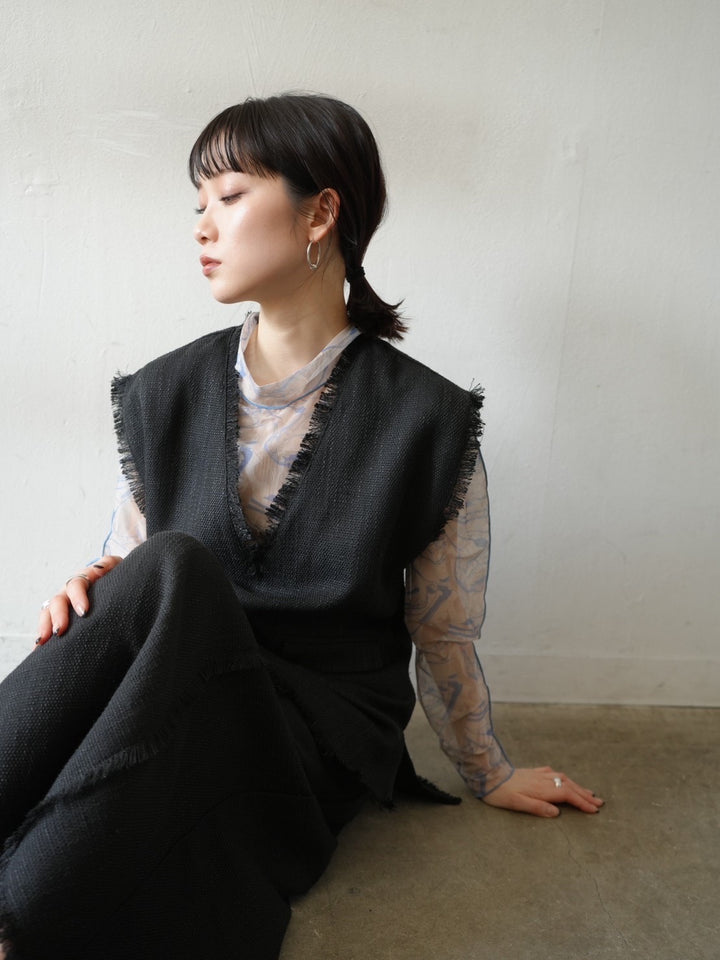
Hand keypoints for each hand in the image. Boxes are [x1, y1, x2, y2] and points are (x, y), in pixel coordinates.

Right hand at [36, 555, 123, 646]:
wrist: (117, 582)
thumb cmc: (117, 576)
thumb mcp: (116, 566)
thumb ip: (109, 564)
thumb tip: (99, 569)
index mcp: (84, 577)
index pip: (76, 584)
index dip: (77, 597)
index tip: (84, 612)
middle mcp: (69, 590)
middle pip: (58, 600)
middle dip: (58, 616)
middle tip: (60, 631)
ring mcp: (64, 602)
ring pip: (48, 612)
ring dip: (45, 626)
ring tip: (43, 642)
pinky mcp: (61, 615)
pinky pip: (47, 624)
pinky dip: (43, 637)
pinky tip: (39, 650)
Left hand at [482, 766, 603, 816]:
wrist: (488, 776)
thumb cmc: (501, 793)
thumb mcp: (518, 804)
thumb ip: (538, 808)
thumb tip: (557, 813)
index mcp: (542, 789)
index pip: (567, 796)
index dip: (582, 803)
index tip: (594, 810)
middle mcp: (543, 780)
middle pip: (569, 786)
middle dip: (585, 795)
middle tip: (599, 802)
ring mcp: (538, 774)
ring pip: (563, 779)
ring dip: (577, 786)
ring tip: (588, 793)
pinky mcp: (532, 772)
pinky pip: (553, 774)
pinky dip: (563, 778)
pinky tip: (564, 779)